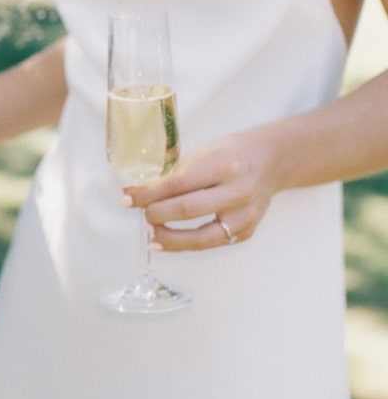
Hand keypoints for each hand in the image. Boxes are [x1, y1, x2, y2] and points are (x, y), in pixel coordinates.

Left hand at [124, 129, 281, 250]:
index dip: (147, 193)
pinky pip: (210, 243)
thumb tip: (136, 190)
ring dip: (168, 237)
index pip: (177, 183)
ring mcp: (245, 215)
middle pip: (186, 210)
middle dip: (155, 214)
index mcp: (224, 165)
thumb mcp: (203, 153)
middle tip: (139, 212)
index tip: (127, 196)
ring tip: (149, 232)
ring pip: (200, 237)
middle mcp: (238, 191)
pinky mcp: (247, 231)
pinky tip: (165, 242)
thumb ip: (174, 172)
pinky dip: (184, 245)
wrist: (271, 162)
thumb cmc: (230, 154)